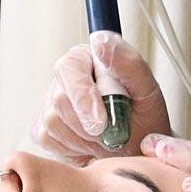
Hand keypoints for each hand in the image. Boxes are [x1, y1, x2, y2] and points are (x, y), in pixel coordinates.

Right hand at [32, 31, 172, 163]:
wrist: (137, 150)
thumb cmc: (143, 118)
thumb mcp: (147, 89)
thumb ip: (128, 62)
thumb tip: (99, 41)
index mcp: (87, 59)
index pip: (69, 68)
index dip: (83, 96)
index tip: (101, 121)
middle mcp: (66, 77)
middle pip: (59, 98)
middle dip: (89, 123)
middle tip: (112, 132)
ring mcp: (50, 102)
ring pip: (53, 122)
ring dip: (84, 138)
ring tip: (105, 137)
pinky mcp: (43, 128)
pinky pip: (48, 140)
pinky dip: (73, 148)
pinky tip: (90, 144)